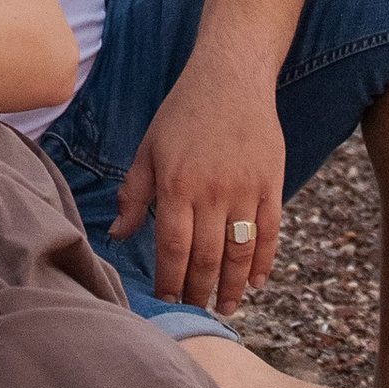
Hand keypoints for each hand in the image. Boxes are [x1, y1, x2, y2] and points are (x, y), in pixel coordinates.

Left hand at [109, 58, 286, 317]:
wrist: (231, 76)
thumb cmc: (182, 113)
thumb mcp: (148, 150)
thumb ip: (134, 196)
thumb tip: (116, 236)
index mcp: (176, 185)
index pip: (173, 247)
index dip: (170, 280)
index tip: (166, 299)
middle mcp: (212, 191)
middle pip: (207, 256)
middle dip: (200, 290)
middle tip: (197, 310)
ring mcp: (245, 189)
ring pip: (240, 251)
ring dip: (233, 285)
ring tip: (226, 307)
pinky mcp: (271, 183)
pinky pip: (269, 232)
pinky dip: (264, 261)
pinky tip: (256, 282)